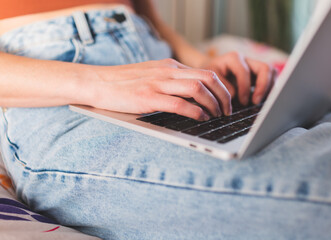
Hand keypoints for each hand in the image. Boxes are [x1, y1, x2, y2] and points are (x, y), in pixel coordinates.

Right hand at [85, 58, 231, 120]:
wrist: (97, 82)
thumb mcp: (152, 76)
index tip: (226, 102)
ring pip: (198, 89)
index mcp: (170, 66)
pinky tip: (201, 118)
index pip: (206, 72)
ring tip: (217, 116)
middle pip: (208, 78)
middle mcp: (168, 71)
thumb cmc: (124, 83)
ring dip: (213, 104)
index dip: (221, 88)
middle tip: (227, 110)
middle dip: (224, 95)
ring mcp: (158, 83)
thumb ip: (171, 82)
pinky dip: (195, 112)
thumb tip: (192, 97)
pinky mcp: (148, 97)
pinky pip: (180, 103)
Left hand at [200, 52, 275, 104]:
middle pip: (265, 68)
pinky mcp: (257, 74)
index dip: (245, 88)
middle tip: (255, 102)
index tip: (242, 102)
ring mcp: (253, 66)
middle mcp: (246, 60)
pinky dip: (270, 89)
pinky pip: (271, 78)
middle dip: (263, 86)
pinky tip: (261, 100)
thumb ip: (221, 86)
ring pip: (272, 72)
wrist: (207, 75)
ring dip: (269, 88)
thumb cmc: (207, 78)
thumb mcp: (209, 80)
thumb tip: (235, 95)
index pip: (245, 71)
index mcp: (233, 58)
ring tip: (259, 101)